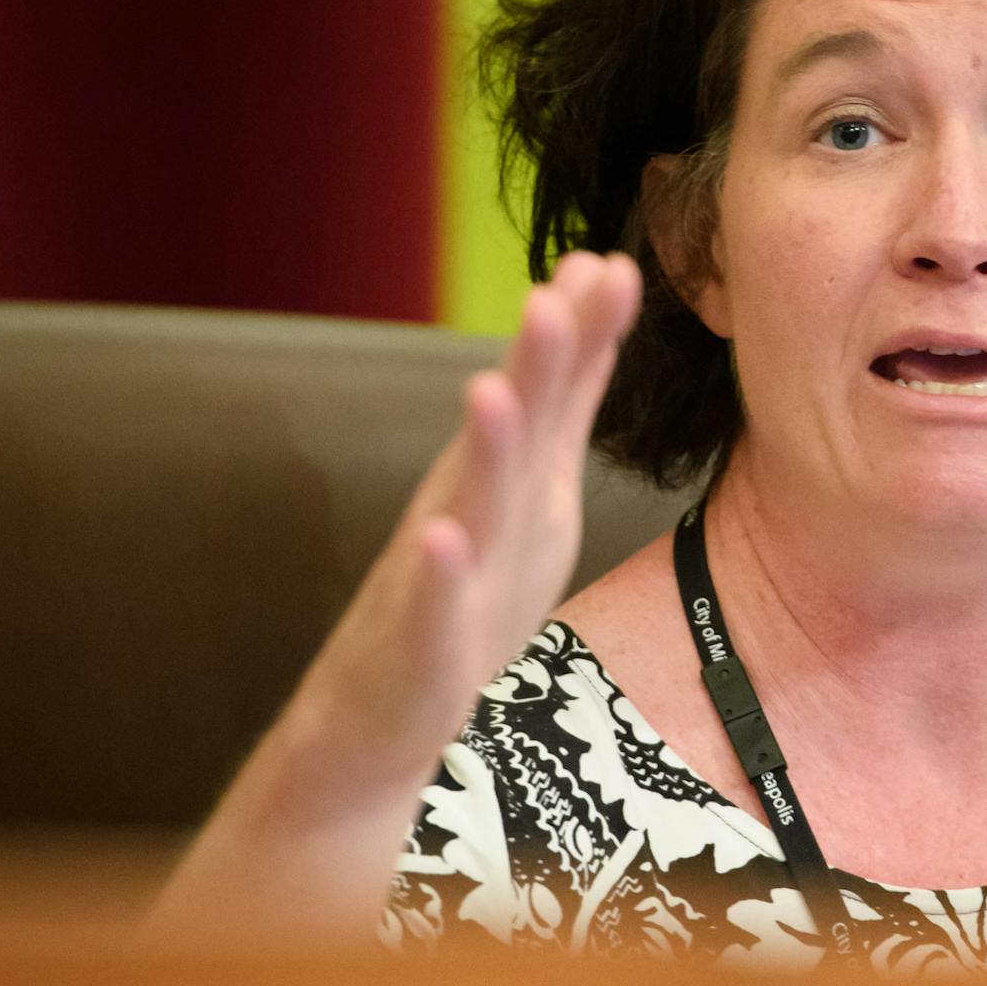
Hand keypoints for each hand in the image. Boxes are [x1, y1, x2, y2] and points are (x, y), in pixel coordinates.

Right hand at [288, 249, 643, 778]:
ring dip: (483, 450)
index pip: (554, 395)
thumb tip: (592, 308)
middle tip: (554, 294)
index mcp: (513, 480)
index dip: (582, 335)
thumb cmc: (467, 596)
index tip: (611, 264)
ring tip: (492, 391)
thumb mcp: (537, 490)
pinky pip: (431, 608)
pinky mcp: (423, 647)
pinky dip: (437, 575)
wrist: (375, 721)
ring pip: (468, 506)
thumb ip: (564, 403)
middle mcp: (473, 511)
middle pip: (510, 431)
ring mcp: (444, 577)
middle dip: (533, 365)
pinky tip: (441, 541)